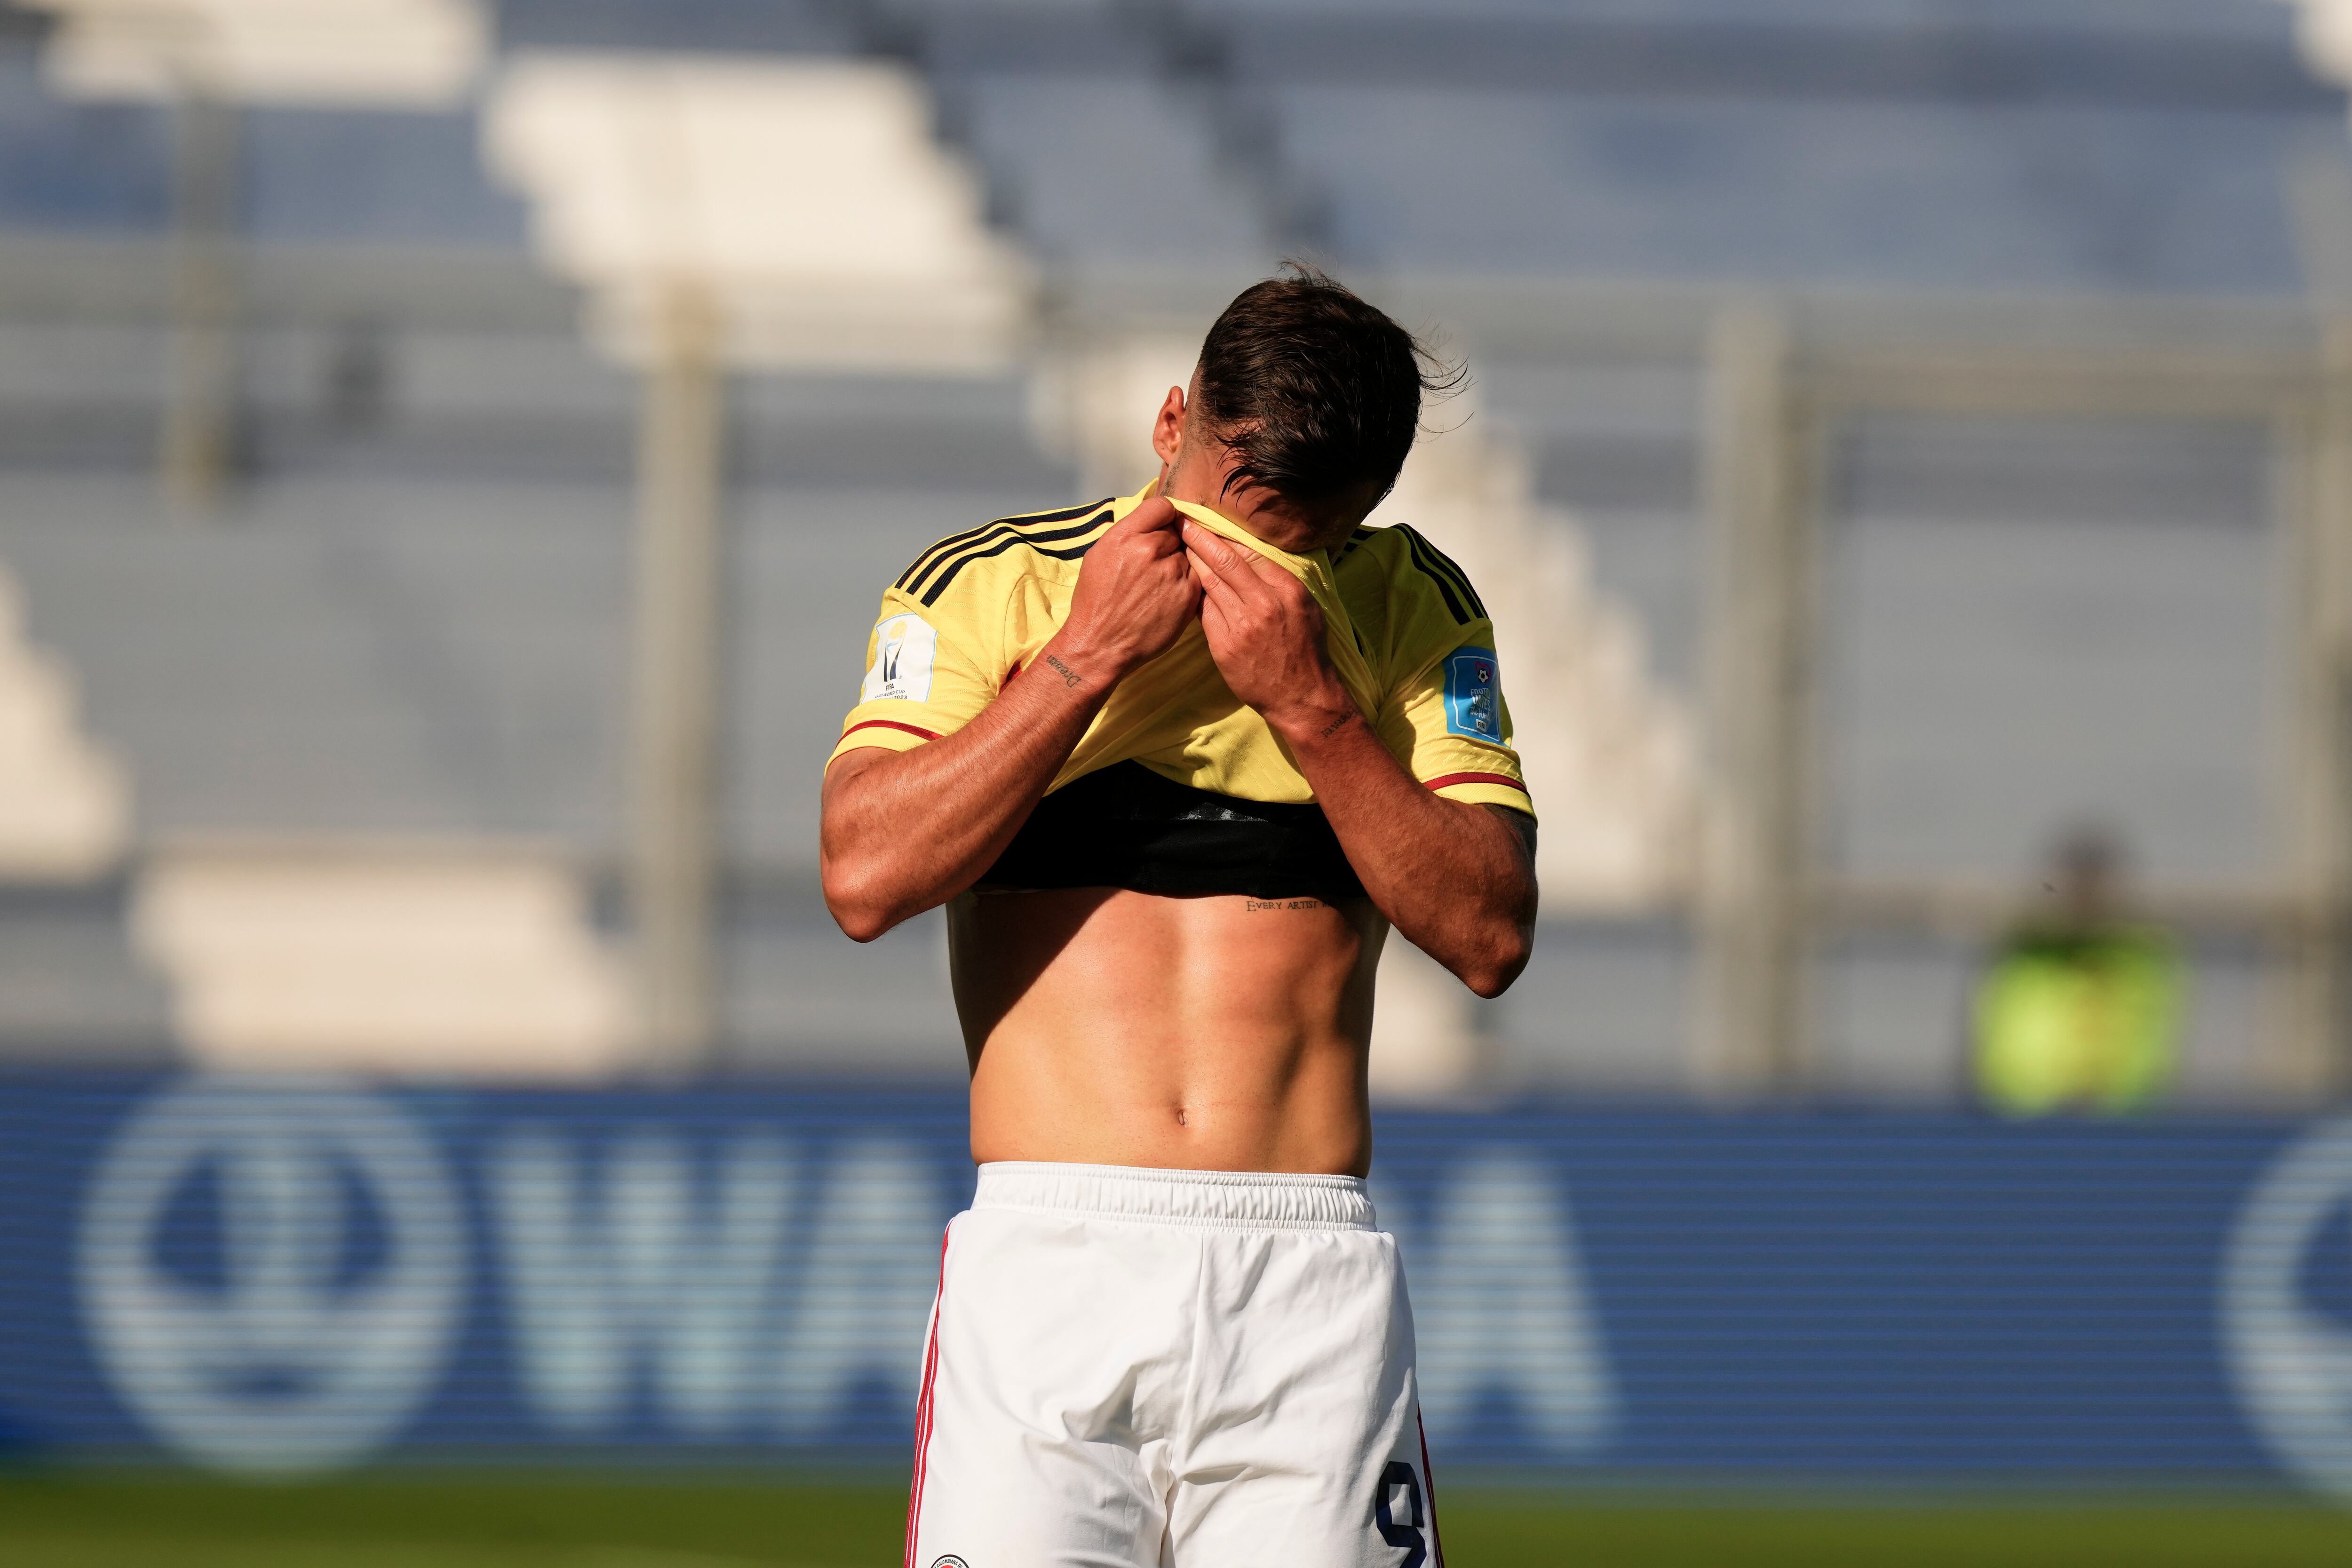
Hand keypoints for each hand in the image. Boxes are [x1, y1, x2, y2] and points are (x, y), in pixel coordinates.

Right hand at [1058, 497, 1202, 678]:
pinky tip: (1167, 598)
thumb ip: (1128, 534)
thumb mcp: (1099, 555)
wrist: (1100, 645)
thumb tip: (1152, 522)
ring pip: (1187, 555)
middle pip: (1176, 531)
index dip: (1163, 517)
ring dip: (1177, 566)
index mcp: (1125, 536)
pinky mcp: (1188, 595)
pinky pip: (1196, 577)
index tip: (1161, 528)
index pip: (1162, 506)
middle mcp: (1150, 549)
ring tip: (1156, 587)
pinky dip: (1185, 584)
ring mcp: (1172, 572)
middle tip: (1152, 567)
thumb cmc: (1096, 601)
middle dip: (1167, 545)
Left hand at [1182, 519, 1357, 739]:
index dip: (1225, 536)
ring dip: (1192, 564)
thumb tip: (1254, 556)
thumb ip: (1280, 581)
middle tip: (1182, 523)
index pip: (1249, 553)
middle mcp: (1264, 603)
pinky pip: (1204, 613)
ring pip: (1209, 584)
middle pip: (1224, 561)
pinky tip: (1184, 585)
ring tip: (1178, 547)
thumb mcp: (1306, 607)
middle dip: (1200, 539)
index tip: (1209, 524)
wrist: (1301, 696)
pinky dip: (1196, 597)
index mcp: (1286, 589)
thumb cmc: (1305, 649)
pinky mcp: (1224, 645)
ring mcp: (1242, 624)